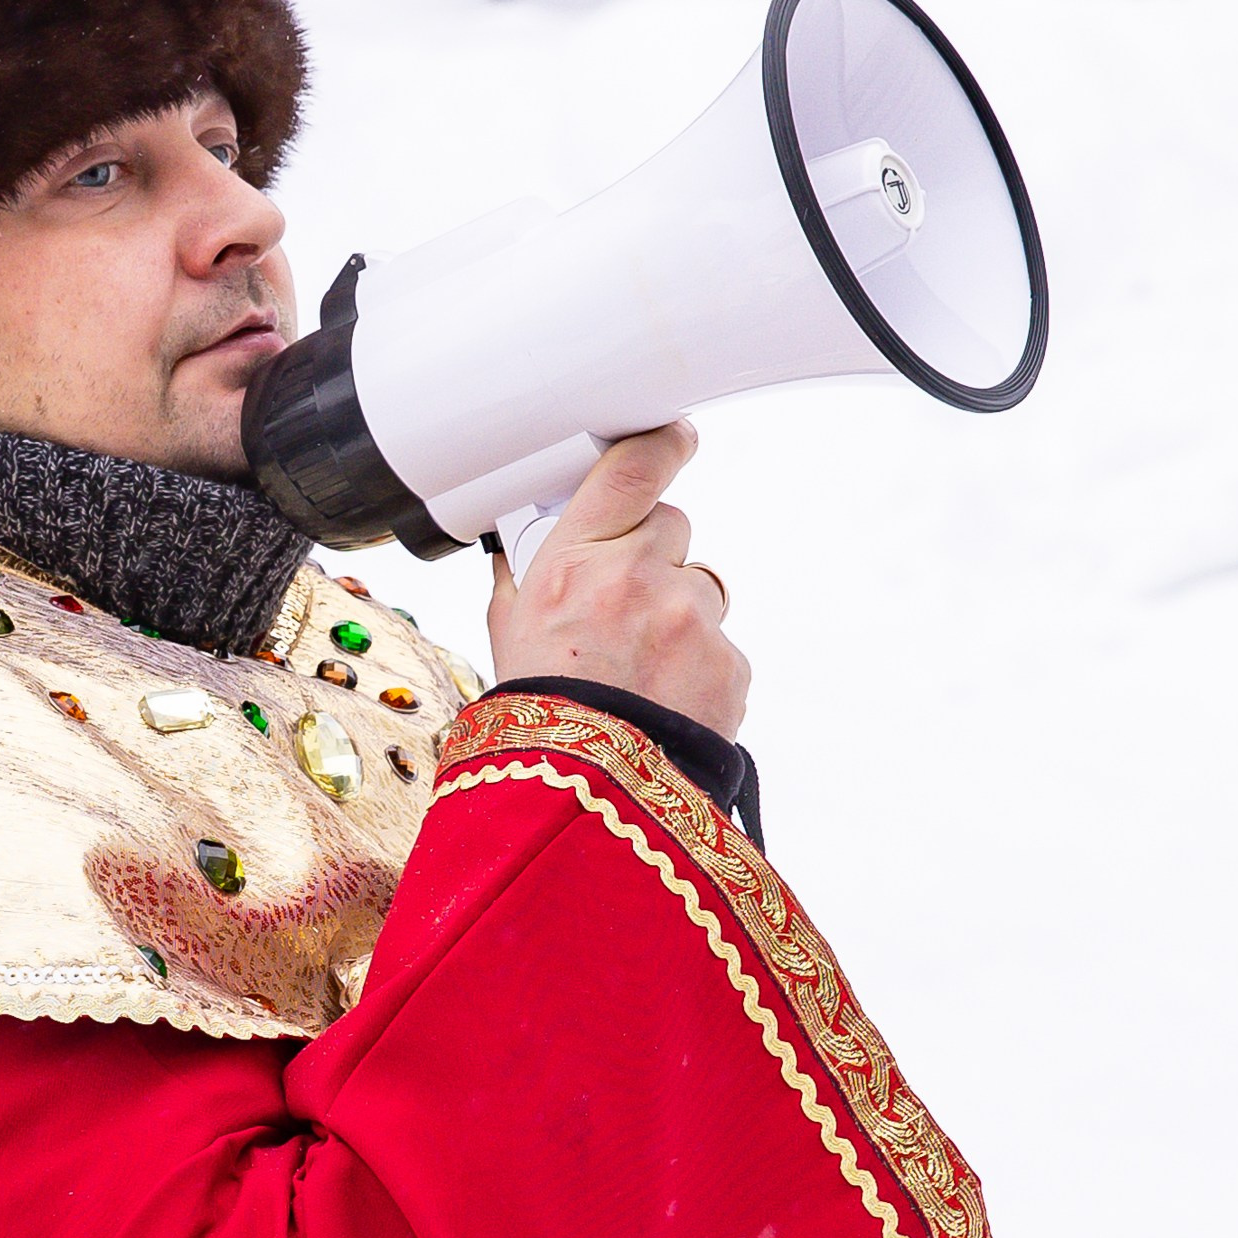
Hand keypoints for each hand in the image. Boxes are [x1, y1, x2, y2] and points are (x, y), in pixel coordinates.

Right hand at [484, 423, 749, 738]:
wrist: (583, 799)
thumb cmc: (538, 718)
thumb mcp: (508, 635)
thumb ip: (521, 582)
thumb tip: (515, 552)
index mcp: (573, 561)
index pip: (633, 467)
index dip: (662, 443)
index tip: (674, 438)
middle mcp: (636, 577)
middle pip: (671, 526)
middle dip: (653, 555)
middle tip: (624, 604)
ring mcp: (690, 620)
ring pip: (700, 588)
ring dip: (678, 616)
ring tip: (643, 669)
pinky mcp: (729, 663)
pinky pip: (721, 646)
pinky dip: (698, 667)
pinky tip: (665, 700)